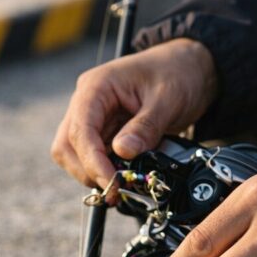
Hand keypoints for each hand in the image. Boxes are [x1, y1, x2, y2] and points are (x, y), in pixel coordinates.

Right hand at [50, 38, 217, 188]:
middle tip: (116, 189)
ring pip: (75, 155)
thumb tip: (123, 152)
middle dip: (88, 171)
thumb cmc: (178, 73)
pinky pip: (95, 156)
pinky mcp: (104, 131)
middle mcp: (87, 102)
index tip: (112, 182)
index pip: (80, 130)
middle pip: (67, 146)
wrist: (189, 67)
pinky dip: (106, 170)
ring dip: (95, 173)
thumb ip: (145, 126)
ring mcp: (93, 118)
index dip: (92, 161)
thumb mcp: (168, 99)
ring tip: (124, 183)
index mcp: (96, 87)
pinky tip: (126, 175)